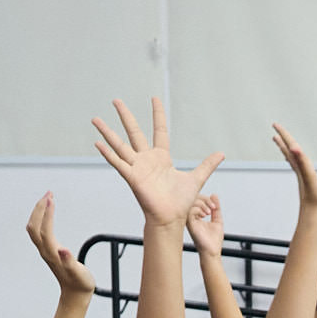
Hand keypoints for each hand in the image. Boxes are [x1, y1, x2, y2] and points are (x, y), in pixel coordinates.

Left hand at [26, 193, 95, 295]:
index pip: (45, 229)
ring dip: (38, 211)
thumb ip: (70, 262)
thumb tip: (63, 250)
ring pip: (34, 227)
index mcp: (52, 254)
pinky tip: (49, 212)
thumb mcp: (78, 274)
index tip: (52, 198)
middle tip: (49, 193)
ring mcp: (45, 250)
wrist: (75, 295)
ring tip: (49, 198)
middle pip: (34, 226)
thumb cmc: (80, 284)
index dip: (47, 213)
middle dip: (40, 208)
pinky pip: (38, 230)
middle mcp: (45, 251)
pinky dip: (41, 218)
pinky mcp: (47, 250)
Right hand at [93, 97, 223, 229]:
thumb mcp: (196, 179)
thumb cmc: (180, 203)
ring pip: (119, 145)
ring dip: (107, 132)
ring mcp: (137, 167)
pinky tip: (97, 143)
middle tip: (116, 100)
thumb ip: (207, 165)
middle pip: (134, 132)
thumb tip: (221, 154)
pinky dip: (107, 154)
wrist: (171, 218)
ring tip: (95, 119)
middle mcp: (147, 159)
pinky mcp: (132, 177)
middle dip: (125, 115)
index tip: (154, 98)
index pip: (159, 130)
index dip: (157, 114)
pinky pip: (118, 163)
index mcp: (161, 157)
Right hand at [187, 194, 225, 256]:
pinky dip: (198, 209)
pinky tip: (204, 215)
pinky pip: (189, 211)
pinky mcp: (189, 224)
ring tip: (209, 212)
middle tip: (213, 207)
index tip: (215, 206)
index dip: (206, 199)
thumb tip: (214, 195)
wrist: (213, 251)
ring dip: (202, 204)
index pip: (197, 201)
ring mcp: (190, 220)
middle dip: (205, 200)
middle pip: (193, 199)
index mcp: (197, 216)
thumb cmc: (214, 240)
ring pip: (190, 203)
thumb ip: (216, 208)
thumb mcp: (217, 220)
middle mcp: (192, 217)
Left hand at [272, 124, 316, 214]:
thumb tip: (293, 148)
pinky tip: (299, 164)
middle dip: (283, 140)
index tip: (275, 124)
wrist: (314, 217)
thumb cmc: (314, 199)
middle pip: (289, 152)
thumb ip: (302, 162)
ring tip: (283, 145)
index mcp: (300, 166)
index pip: (290, 146)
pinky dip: (299, 162)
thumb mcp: (310, 177)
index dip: (284, 134)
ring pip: (293, 160)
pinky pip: (301, 169)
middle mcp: (299, 170)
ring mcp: (302, 177)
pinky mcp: (307, 184)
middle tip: (275, 131)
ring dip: (288, 151)